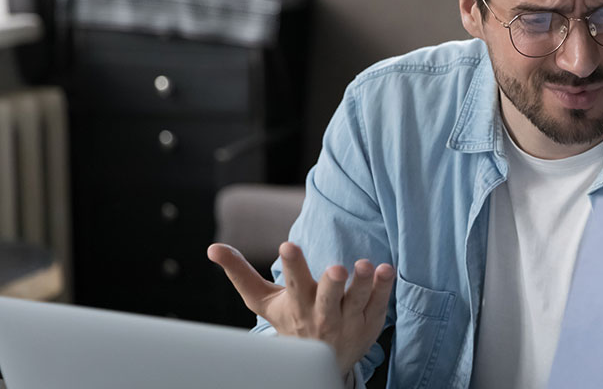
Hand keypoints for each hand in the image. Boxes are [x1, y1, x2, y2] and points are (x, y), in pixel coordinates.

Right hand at [207, 242, 395, 374]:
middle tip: (337, 268)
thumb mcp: (264, 301)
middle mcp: (322, 314)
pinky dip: (383, 288)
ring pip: (356, 301)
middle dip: (332, 284)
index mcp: (296, 304)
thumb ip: (240, 273)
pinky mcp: (369, 322)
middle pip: (327, 298)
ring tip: (367, 265)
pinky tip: (386, 270)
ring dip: (362, 284)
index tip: (288, 245)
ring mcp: (347, 320)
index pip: (293, 284)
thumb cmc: (289, 320)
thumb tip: (212, 248)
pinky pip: (378, 304)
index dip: (293, 265)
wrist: (315, 360)